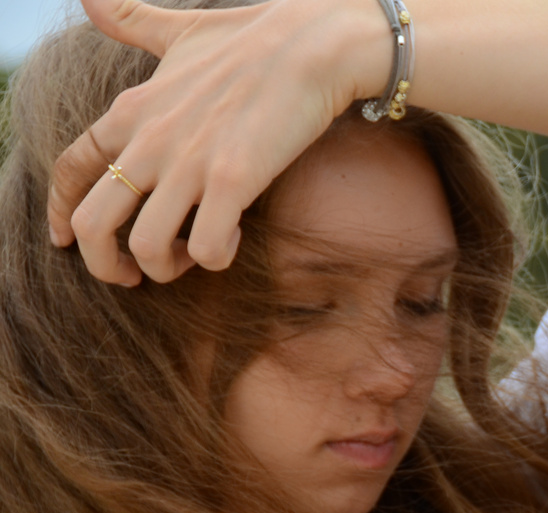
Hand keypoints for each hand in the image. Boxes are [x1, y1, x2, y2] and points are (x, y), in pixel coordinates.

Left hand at [49, 0, 391, 284]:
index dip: (61, 213)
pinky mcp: (233, 181)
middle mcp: (150, 141)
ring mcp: (189, 163)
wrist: (310, 45)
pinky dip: (215, 258)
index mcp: (132, 111)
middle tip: (133, 275)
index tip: (68, 239)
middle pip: (93, 225)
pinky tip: (231, 240)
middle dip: (105, 264)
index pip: (70, 169)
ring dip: (164, 268)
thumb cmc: (253, 38)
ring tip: (189, 259)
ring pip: (146, 247)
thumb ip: (132, 21)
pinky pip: (206, 247)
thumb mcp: (179, 31)